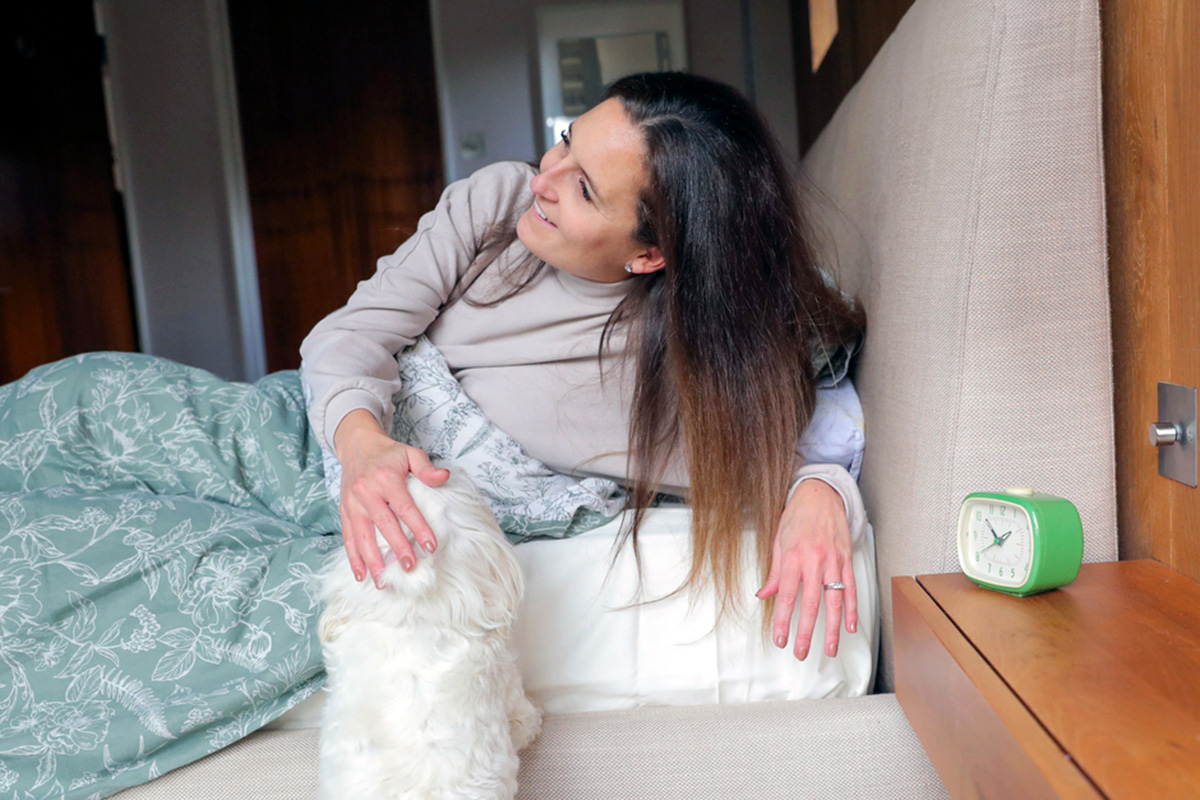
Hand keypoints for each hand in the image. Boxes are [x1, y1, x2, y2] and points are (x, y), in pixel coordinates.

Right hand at [333, 409, 449, 587]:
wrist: (357, 446)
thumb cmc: (388, 454)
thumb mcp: (410, 453)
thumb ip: (426, 467)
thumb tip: (444, 476)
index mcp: (385, 478)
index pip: (405, 507)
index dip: (418, 527)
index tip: (431, 546)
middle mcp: (367, 492)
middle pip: (384, 524)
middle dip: (397, 547)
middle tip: (410, 567)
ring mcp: (353, 503)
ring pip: (363, 535)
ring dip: (372, 560)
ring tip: (383, 580)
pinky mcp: (344, 511)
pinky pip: (348, 537)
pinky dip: (353, 557)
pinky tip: (361, 575)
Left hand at [756, 479, 856, 660]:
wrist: (821, 495)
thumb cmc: (797, 517)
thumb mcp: (778, 542)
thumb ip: (774, 572)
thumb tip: (764, 595)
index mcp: (793, 557)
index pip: (786, 596)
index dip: (783, 620)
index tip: (780, 639)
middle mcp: (814, 560)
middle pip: (811, 603)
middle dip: (806, 632)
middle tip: (801, 651)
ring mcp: (833, 561)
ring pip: (835, 600)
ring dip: (832, 628)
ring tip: (829, 648)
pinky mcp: (846, 559)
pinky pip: (851, 588)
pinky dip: (852, 609)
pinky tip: (850, 626)